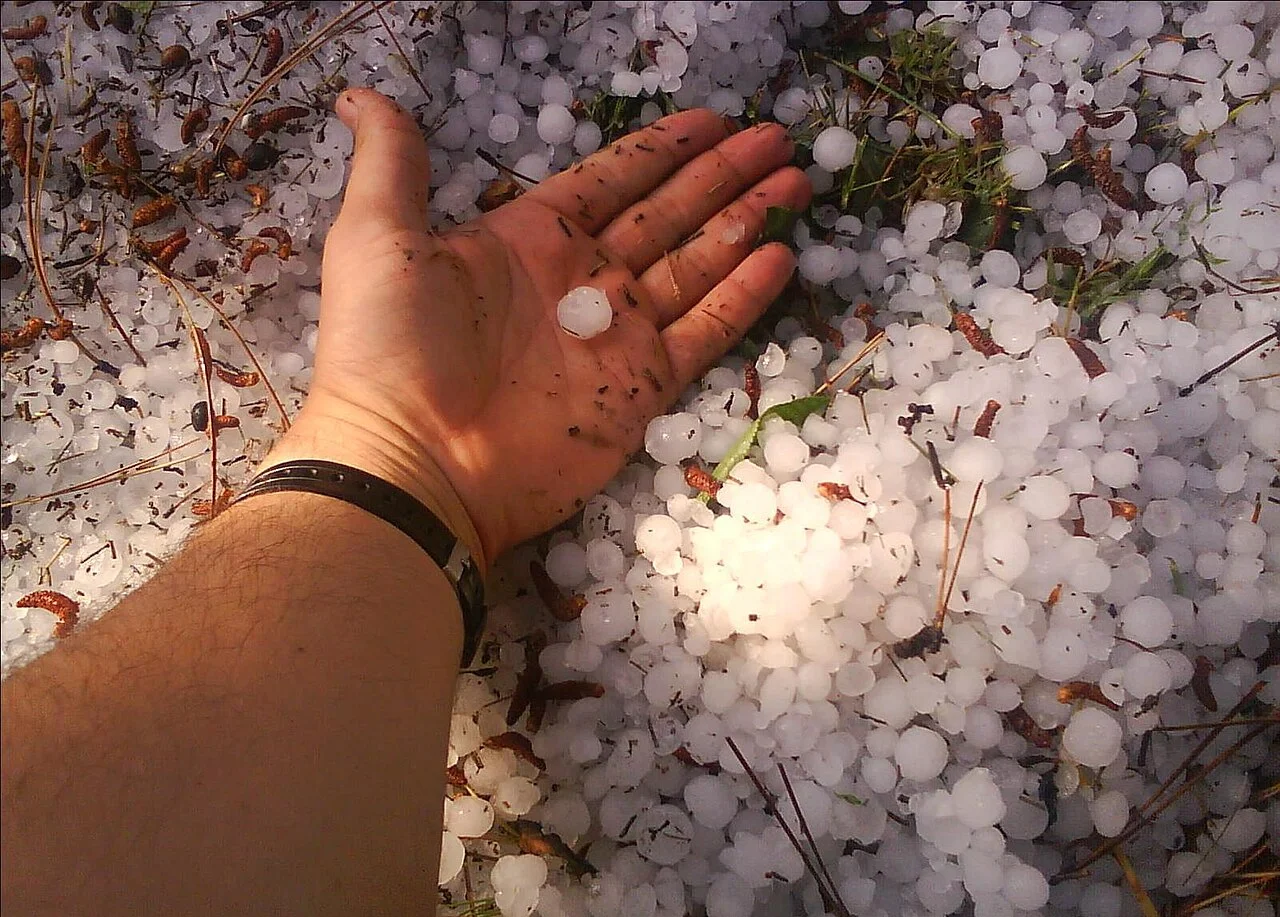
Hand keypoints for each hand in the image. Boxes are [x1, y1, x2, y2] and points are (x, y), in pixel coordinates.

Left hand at [263, 89, 810, 567]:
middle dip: (723, 177)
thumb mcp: (379, 238)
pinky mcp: (642, 388)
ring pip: (696, 265)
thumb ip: (393, 164)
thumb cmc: (392, 348)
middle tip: (777, 141)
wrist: (416, 462)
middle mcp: (582, 281)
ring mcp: (617, 335)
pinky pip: (704, 332)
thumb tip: (359, 95)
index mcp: (530, 239)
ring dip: (745, 223)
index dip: (665, 149)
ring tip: (795, 185)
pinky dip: (742, 298)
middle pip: (668, 214)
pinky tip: (779, 259)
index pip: (613, 180)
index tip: (715, 120)